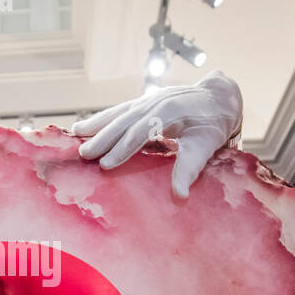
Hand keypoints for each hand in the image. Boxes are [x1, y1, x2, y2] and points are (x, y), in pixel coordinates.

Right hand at [71, 70, 242, 197]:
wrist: (219, 98)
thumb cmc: (212, 126)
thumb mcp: (206, 146)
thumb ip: (190, 168)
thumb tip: (179, 195)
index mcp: (171, 111)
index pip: (142, 131)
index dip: (124, 148)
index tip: (107, 164)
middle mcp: (156, 101)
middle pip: (125, 121)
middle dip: (104, 137)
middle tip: (84, 155)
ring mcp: (148, 99)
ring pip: (118, 112)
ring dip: (97, 124)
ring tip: (75, 134)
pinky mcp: (143, 102)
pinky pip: (119, 111)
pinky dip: (101, 118)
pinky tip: (83, 127)